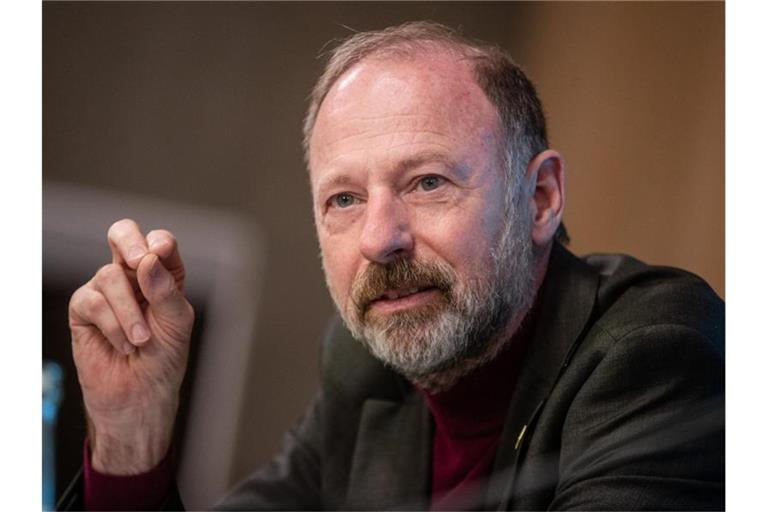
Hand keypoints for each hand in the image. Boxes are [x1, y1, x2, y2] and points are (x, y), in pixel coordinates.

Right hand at [68, 219, 193, 474]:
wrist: (140, 396)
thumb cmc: (164, 359)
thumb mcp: (176, 324)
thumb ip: (166, 291)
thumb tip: (148, 260)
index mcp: (163, 274)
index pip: (159, 242)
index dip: (159, 243)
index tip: (160, 254)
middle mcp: (133, 276)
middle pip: (122, 235)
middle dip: (130, 243)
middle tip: (139, 261)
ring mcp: (106, 291)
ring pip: (109, 276)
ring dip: (129, 311)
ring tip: (141, 340)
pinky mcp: (83, 310)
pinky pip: (91, 302)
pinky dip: (112, 325)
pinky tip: (124, 346)